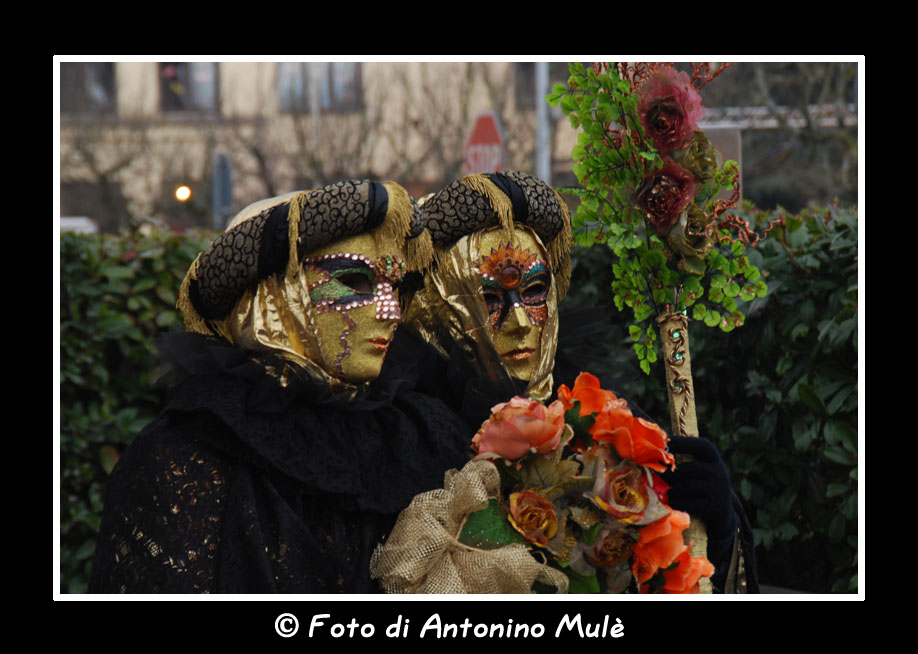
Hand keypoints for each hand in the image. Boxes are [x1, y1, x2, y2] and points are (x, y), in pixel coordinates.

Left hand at [661, 435, 736, 564]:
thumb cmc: (700, 485)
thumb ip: (681, 461)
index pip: (701, 446)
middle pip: (690, 468)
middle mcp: (720, 472)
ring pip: (688, 487)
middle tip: (652, 474)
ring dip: (670, 489)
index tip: (663, 443)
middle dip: (668, 472)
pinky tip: (667, 503)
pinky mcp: (714, 507)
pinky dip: (675, 503)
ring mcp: (719, 490)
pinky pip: (689, 503)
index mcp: (713, 458)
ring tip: (658, 490)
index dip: (682, 442)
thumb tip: (652, 453)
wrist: (722, 511)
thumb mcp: (698, 469)